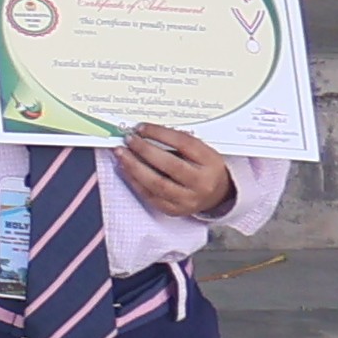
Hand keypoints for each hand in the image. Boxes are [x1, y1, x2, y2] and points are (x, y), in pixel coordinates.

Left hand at [117, 123, 241, 222]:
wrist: (216, 195)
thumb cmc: (204, 168)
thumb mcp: (202, 151)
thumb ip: (178, 142)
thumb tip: (146, 132)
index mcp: (211, 162)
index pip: (185, 144)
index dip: (160, 134)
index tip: (142, 128)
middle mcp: (201, 182)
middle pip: (170, 165)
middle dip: (145, 150)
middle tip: (129, 140)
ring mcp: (188, 199)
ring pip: (157, 183)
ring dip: (134, 166)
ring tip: (121, 154)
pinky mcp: (173, 209)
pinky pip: (150, 195)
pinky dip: (134, 181)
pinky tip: (125, 169)